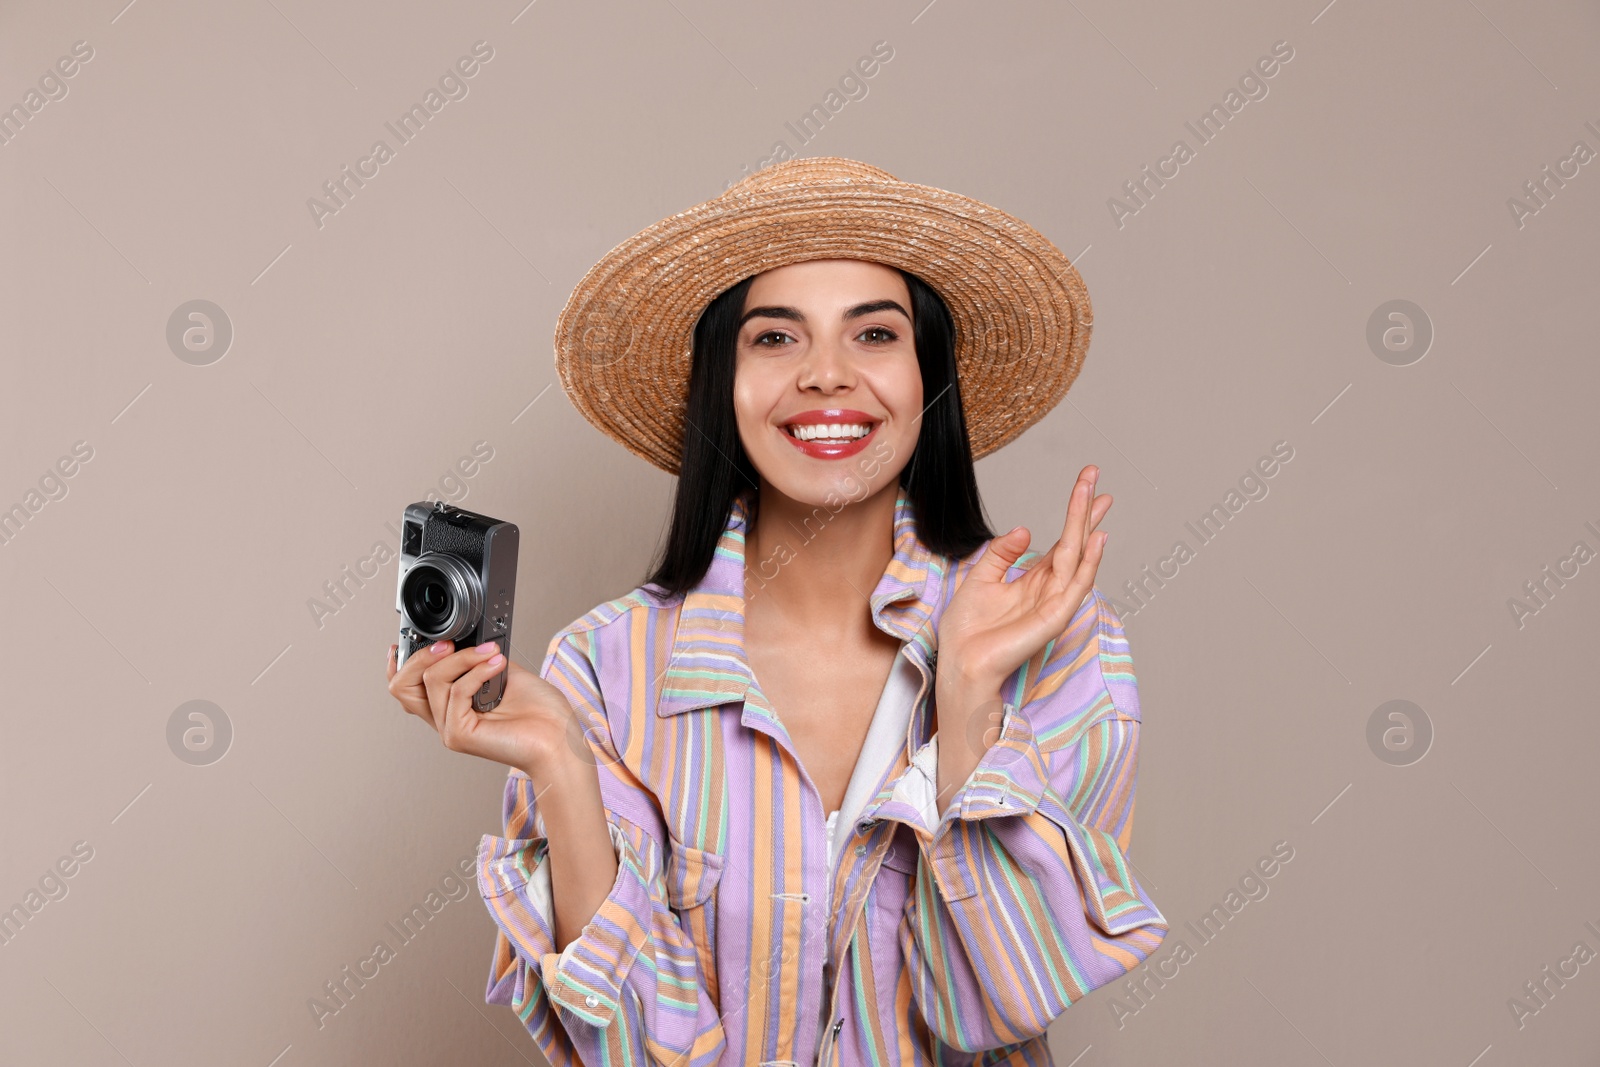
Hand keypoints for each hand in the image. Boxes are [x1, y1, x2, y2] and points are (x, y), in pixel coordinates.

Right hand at [386, 639, 580, 775]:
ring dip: (463, 657)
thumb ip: (478, 660)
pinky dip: (477, 672)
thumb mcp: (503, 673)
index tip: (412, 639)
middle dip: (424, 655)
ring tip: (491, 652)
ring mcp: (450, 728)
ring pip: (432, 680)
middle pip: (403, 685)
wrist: (560, 740)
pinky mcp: (459, 734)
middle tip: (452, 643)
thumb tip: (467, 640)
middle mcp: (445, 719)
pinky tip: (496, 665)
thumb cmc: (542, 715)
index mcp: (452, 706)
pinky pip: (456, 692)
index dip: (401, 662)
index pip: (407, 687)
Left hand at [937, 464, 1111, 694]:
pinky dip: (1089, 562)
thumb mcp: (980, 577)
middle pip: (1075, 542)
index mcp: (1033, 580)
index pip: (1063, 541)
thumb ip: (1002, 553)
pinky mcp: (1055, 617)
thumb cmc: (968, 630)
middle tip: (1095, 474)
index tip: (1087, 483)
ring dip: (1087, 524)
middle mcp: (1049, 588)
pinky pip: (1076, 585)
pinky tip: (1097, 538)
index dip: (1075, 513)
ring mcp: (1055, 602)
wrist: (960, 662)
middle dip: (1085, 509)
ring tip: (1097, 494)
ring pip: (1078, 556)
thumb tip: (1026, 529)